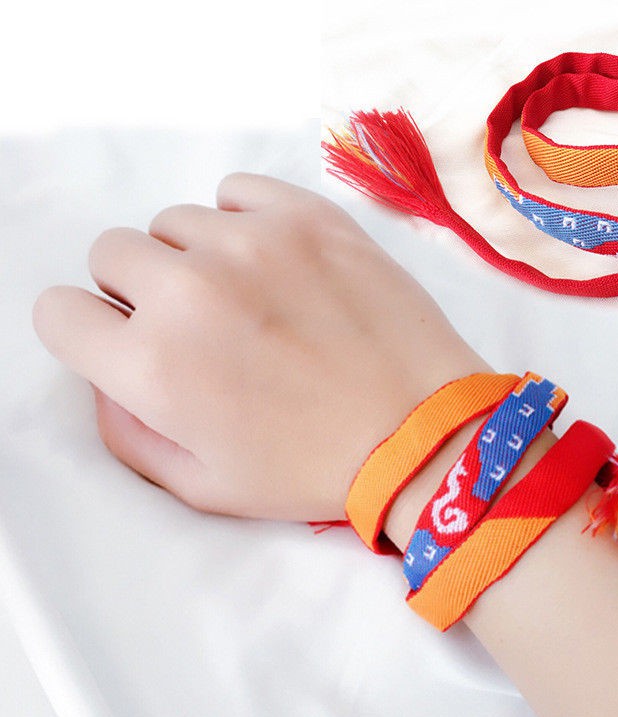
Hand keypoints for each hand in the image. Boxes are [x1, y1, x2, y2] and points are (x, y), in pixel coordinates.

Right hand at [33, 174, 488, 520]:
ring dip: (196, 258)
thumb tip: (107, 377)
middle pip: (111, 254)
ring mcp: (251, 242)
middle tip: (199, 327)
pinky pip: (235, 193)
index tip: (127, 344)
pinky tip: (278, 264)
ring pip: (175, 223)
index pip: (58, 313)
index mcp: (153, 365)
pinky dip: (242, 222)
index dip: (89, 332)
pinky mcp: (305, 215)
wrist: (421, 431)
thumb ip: (128, 431)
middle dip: (139, 292)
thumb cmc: (313, 469)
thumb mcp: (203, 485)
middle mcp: (189, 290)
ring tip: (252, 299)